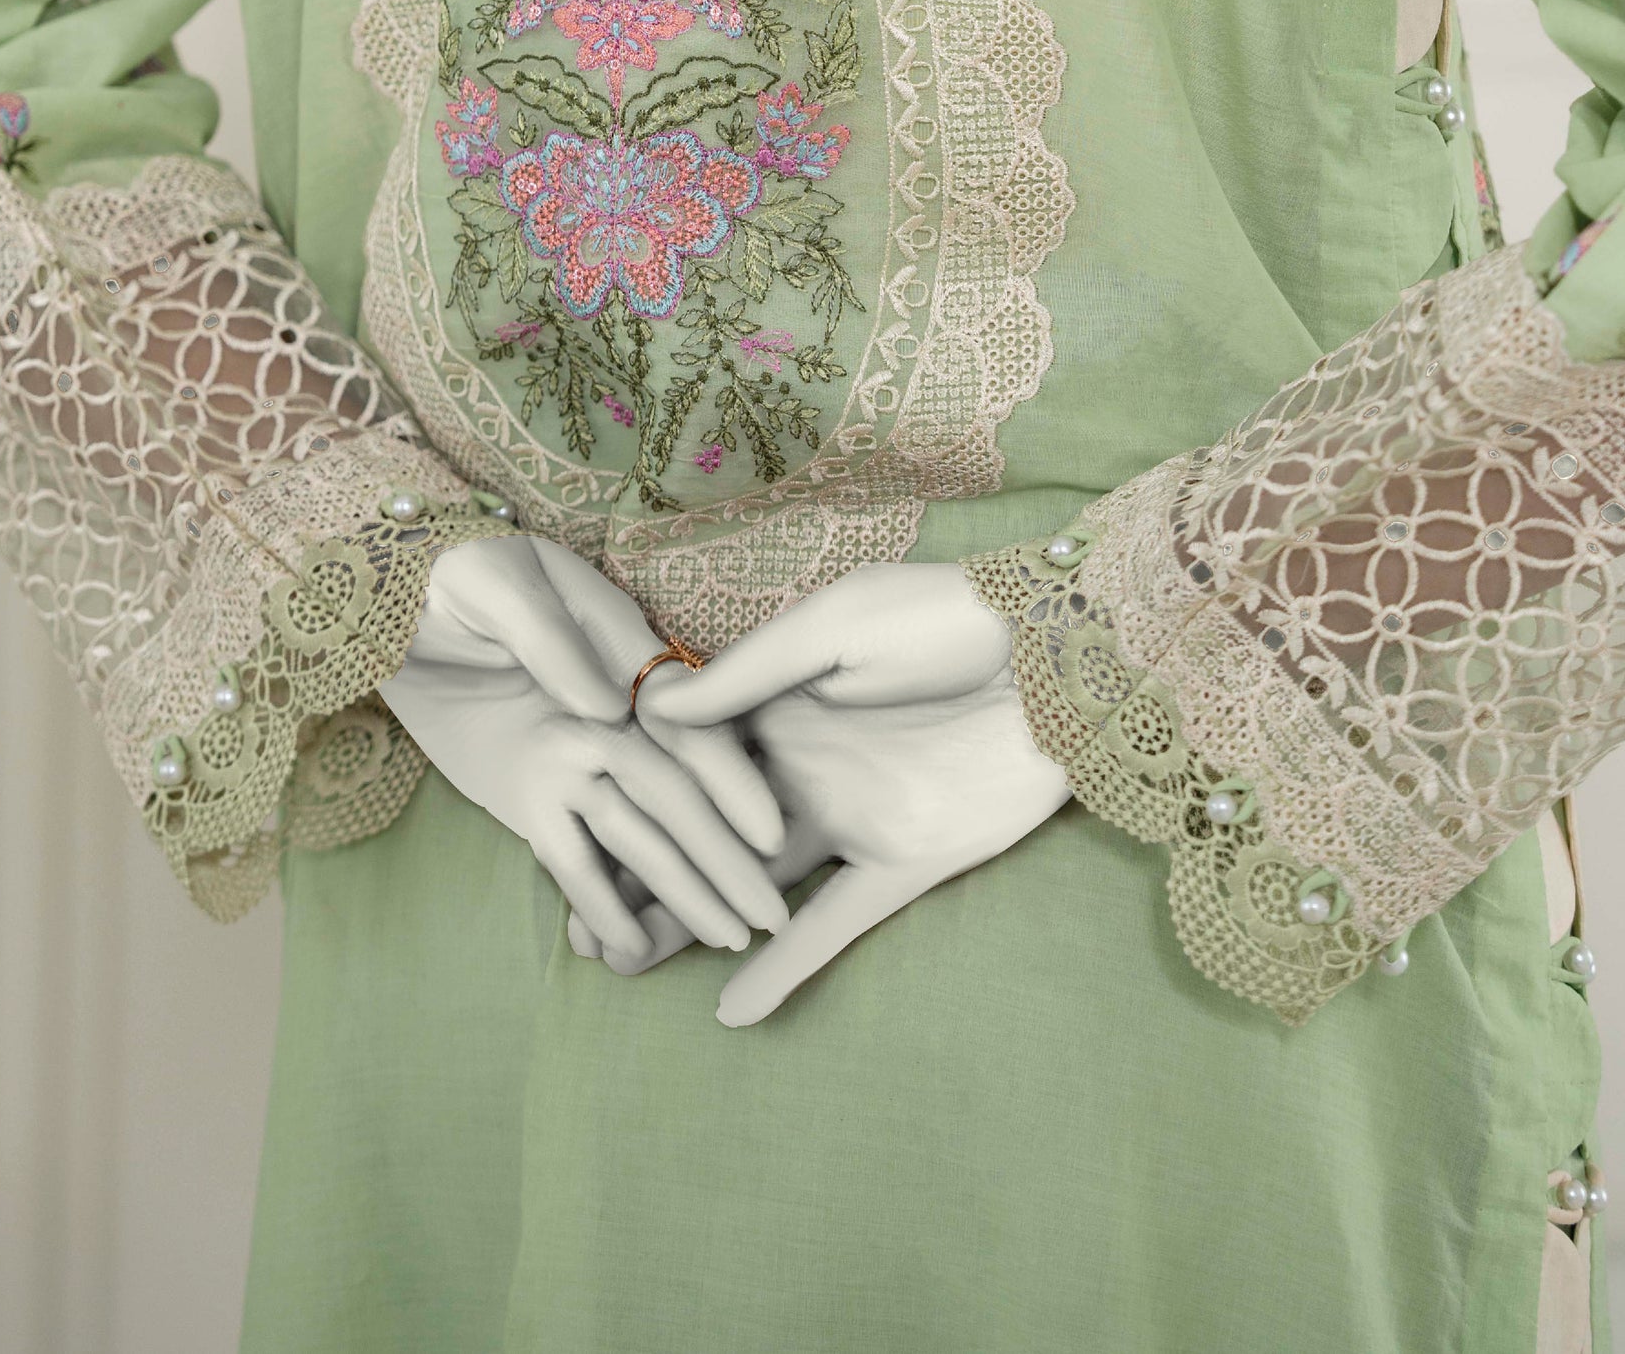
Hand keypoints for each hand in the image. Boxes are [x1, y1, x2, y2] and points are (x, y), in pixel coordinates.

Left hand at [380, 536, 787, 963]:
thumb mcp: (496, 590)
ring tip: (726, 943)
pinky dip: (603, 892)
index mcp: (616, 644)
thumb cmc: (450, 575)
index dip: (729, 775)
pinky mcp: (533, 778)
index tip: (766, 830)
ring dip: (683, 882)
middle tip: (769, 916)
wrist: (387, 597)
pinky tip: (631, 943)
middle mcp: (609, 700)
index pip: (687, 718)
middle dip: (728, 852)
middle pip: (678, 783)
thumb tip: (613, 707)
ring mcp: (575, 743)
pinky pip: (576, 841)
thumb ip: (551, 641)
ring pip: (640, 822)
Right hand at [571, 562, 1070, 1020]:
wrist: (1058, 655)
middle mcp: (804, 766)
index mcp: (781, 702)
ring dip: (693, 922)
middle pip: (707, 828)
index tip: (566, 820)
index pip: (688, 755)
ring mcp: (852, 819)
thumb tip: (654, 709)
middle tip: (577, 922)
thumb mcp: (836, 626)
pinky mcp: (906, 863)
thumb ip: (751, 675)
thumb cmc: (942, 617)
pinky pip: (835, 923)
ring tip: (625, 965)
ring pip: (755, 883)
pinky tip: (734, 1008)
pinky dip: (787, 965)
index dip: (630, 790)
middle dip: (644, 870)